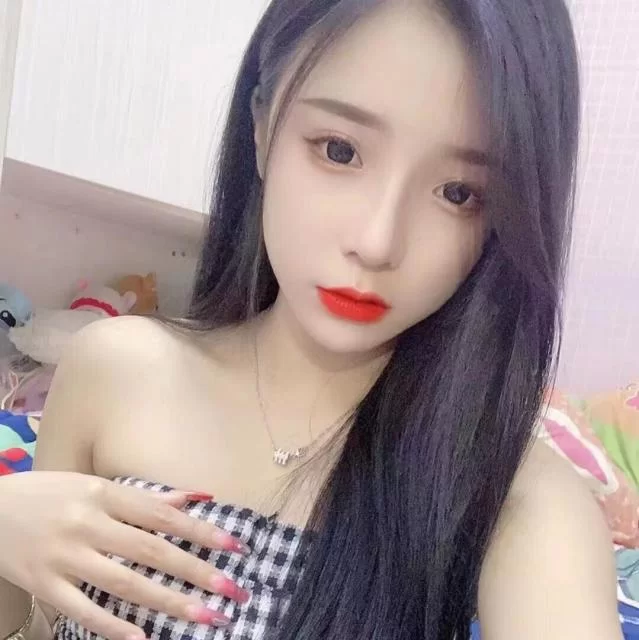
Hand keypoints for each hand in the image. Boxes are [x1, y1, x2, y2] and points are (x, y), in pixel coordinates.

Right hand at [0, 471, 250, 639]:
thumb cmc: (52, 495)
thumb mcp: (97, 486)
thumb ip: (147, 497)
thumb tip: (198, 497)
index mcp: (104, 495)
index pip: (163, 516)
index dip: (201, 531)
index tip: (236, 547)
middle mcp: (88, 524)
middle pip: (151, 551)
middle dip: (196, 572)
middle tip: (233, 591)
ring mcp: (65, 558)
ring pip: (125, 584)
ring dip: (169, 602)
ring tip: (206, 616)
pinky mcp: (44, 585)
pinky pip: (83, 611)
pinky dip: (114, 628)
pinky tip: (145, 639)